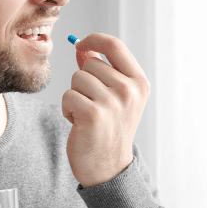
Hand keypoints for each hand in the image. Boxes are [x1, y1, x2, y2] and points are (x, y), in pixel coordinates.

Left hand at [61, 33, 149, 187]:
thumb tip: (82, 48)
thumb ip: (102, 71)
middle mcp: (129, 90)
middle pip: (90, 63)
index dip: (94, 39)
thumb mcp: (115, 97)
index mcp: (139, 82)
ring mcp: (113, 103)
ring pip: (77, 79)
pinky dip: (67, 109)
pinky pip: (68, 95)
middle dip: (83, 81)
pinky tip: (79, 123)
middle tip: (93, 105)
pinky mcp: (93, 115)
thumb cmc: (109, 130)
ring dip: (75, 96)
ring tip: (86, 115)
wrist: (108, 167)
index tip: (80, 45)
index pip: (114, 45)